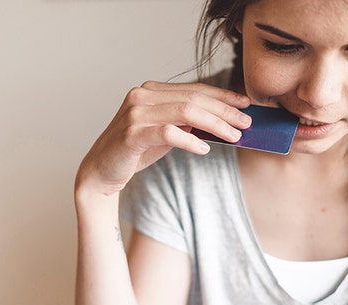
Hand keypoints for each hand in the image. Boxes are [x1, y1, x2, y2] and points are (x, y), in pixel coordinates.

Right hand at [76, 81, 250, 197]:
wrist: (101, 172)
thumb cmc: (134, 152)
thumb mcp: (164, 133)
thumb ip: (185, 122)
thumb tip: (222, 120)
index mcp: (150, 91)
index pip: (193, 89)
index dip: (222, 95)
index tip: (245, 104)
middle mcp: (142, 96)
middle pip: (193, 98)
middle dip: (224, 110)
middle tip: (246, 122)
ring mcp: (135, 113)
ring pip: (185, 112)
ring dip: (215, 124)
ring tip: (233, 136)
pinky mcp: (131, 134)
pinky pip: (169, 133)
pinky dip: (191, 141)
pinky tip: (205, 150)